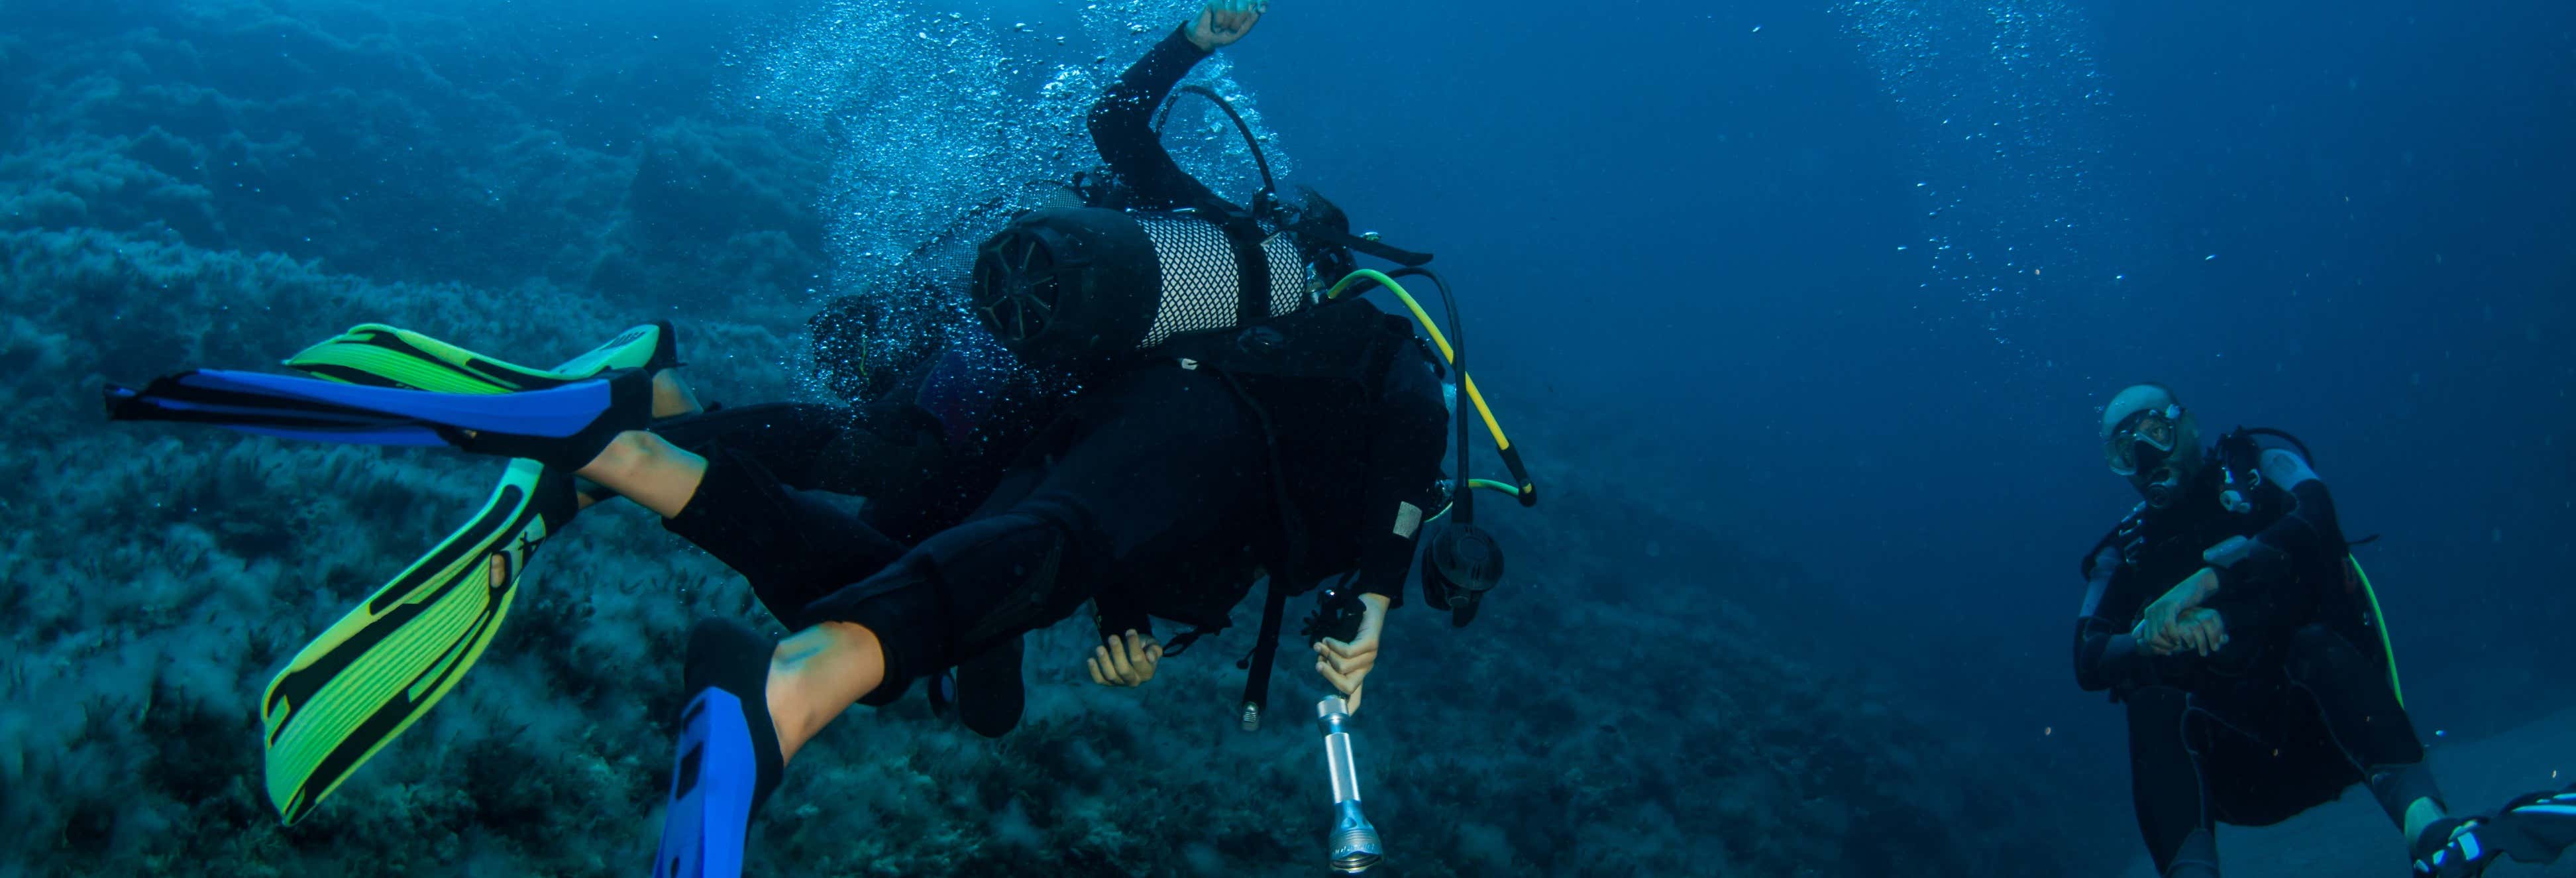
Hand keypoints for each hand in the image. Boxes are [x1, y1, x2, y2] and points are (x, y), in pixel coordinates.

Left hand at [1086, 630, 1162, 686]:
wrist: (1133, 653)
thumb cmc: (1144, 647)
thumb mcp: (1152, 645)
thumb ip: (1155, 649)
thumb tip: (1150, 656)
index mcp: (1147, 672)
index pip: (1138, 660)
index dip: (1134, 645)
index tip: (1129, 630)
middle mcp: (1134, 681)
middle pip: (1124, 670)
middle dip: (1117, 653)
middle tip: (1112, 637)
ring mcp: (1120, 683)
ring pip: (1110, 675)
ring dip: (1104, 661)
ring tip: (1099, 648)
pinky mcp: (1108, 682)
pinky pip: (1099, 680)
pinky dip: (1094, 671)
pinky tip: (1090, 659)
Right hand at [1187, 3, 1263, 51]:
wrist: (1206, 39)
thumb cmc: (1225, 35)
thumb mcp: (1241, 31)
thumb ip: (1251, 20)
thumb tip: (1259, 9)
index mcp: (1247, 6)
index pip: (1258, 0)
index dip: (1262, 2)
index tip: (1262, 10)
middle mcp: (1237, 1)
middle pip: (1245, 8)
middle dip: (1237, 23)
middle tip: (1231, 29)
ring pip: (1232, 10)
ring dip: (1226, 24)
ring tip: (1222, 28)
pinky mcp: (1214, 0)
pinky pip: (1220, 9)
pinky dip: (1218, 22)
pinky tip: (1216, 26)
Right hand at [1314, 594, 1388, 712]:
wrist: (1369, 605)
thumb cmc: (1352, 627)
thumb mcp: (1340, 648)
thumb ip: (1331, 661)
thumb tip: (1320, 667)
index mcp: (1357, 672)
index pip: (1356, 696)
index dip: (1349, 708)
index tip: (1341, 716)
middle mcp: (1365, 668)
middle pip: (1347, 687)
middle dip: (1328, 676)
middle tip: (1318, 664)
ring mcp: (1370, 657)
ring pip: (1343, 667)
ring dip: (1327, 655)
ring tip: (1321, 644)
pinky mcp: (1371, 644)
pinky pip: (1348, 652)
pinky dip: (1333, 645)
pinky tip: (1329, 639)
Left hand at [2136, 567, 2220, 650]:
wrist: (2195, 587)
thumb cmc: (2184, 604)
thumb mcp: (2168, 616)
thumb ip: (2155, 626)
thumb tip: (2134, 637)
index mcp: (2149, 613)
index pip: (2146, 637)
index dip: (2157, 648)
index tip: (2168, 652)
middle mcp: (2151, 610)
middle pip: (2151, 638)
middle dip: (2163, 647)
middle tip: (2174, 650)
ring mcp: (2160, 607)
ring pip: (2159, 633)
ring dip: (2169, 642)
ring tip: (2178, 645)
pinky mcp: (2170, 605)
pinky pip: (2168, 625)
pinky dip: (2174, 635)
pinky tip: (2180, 639)